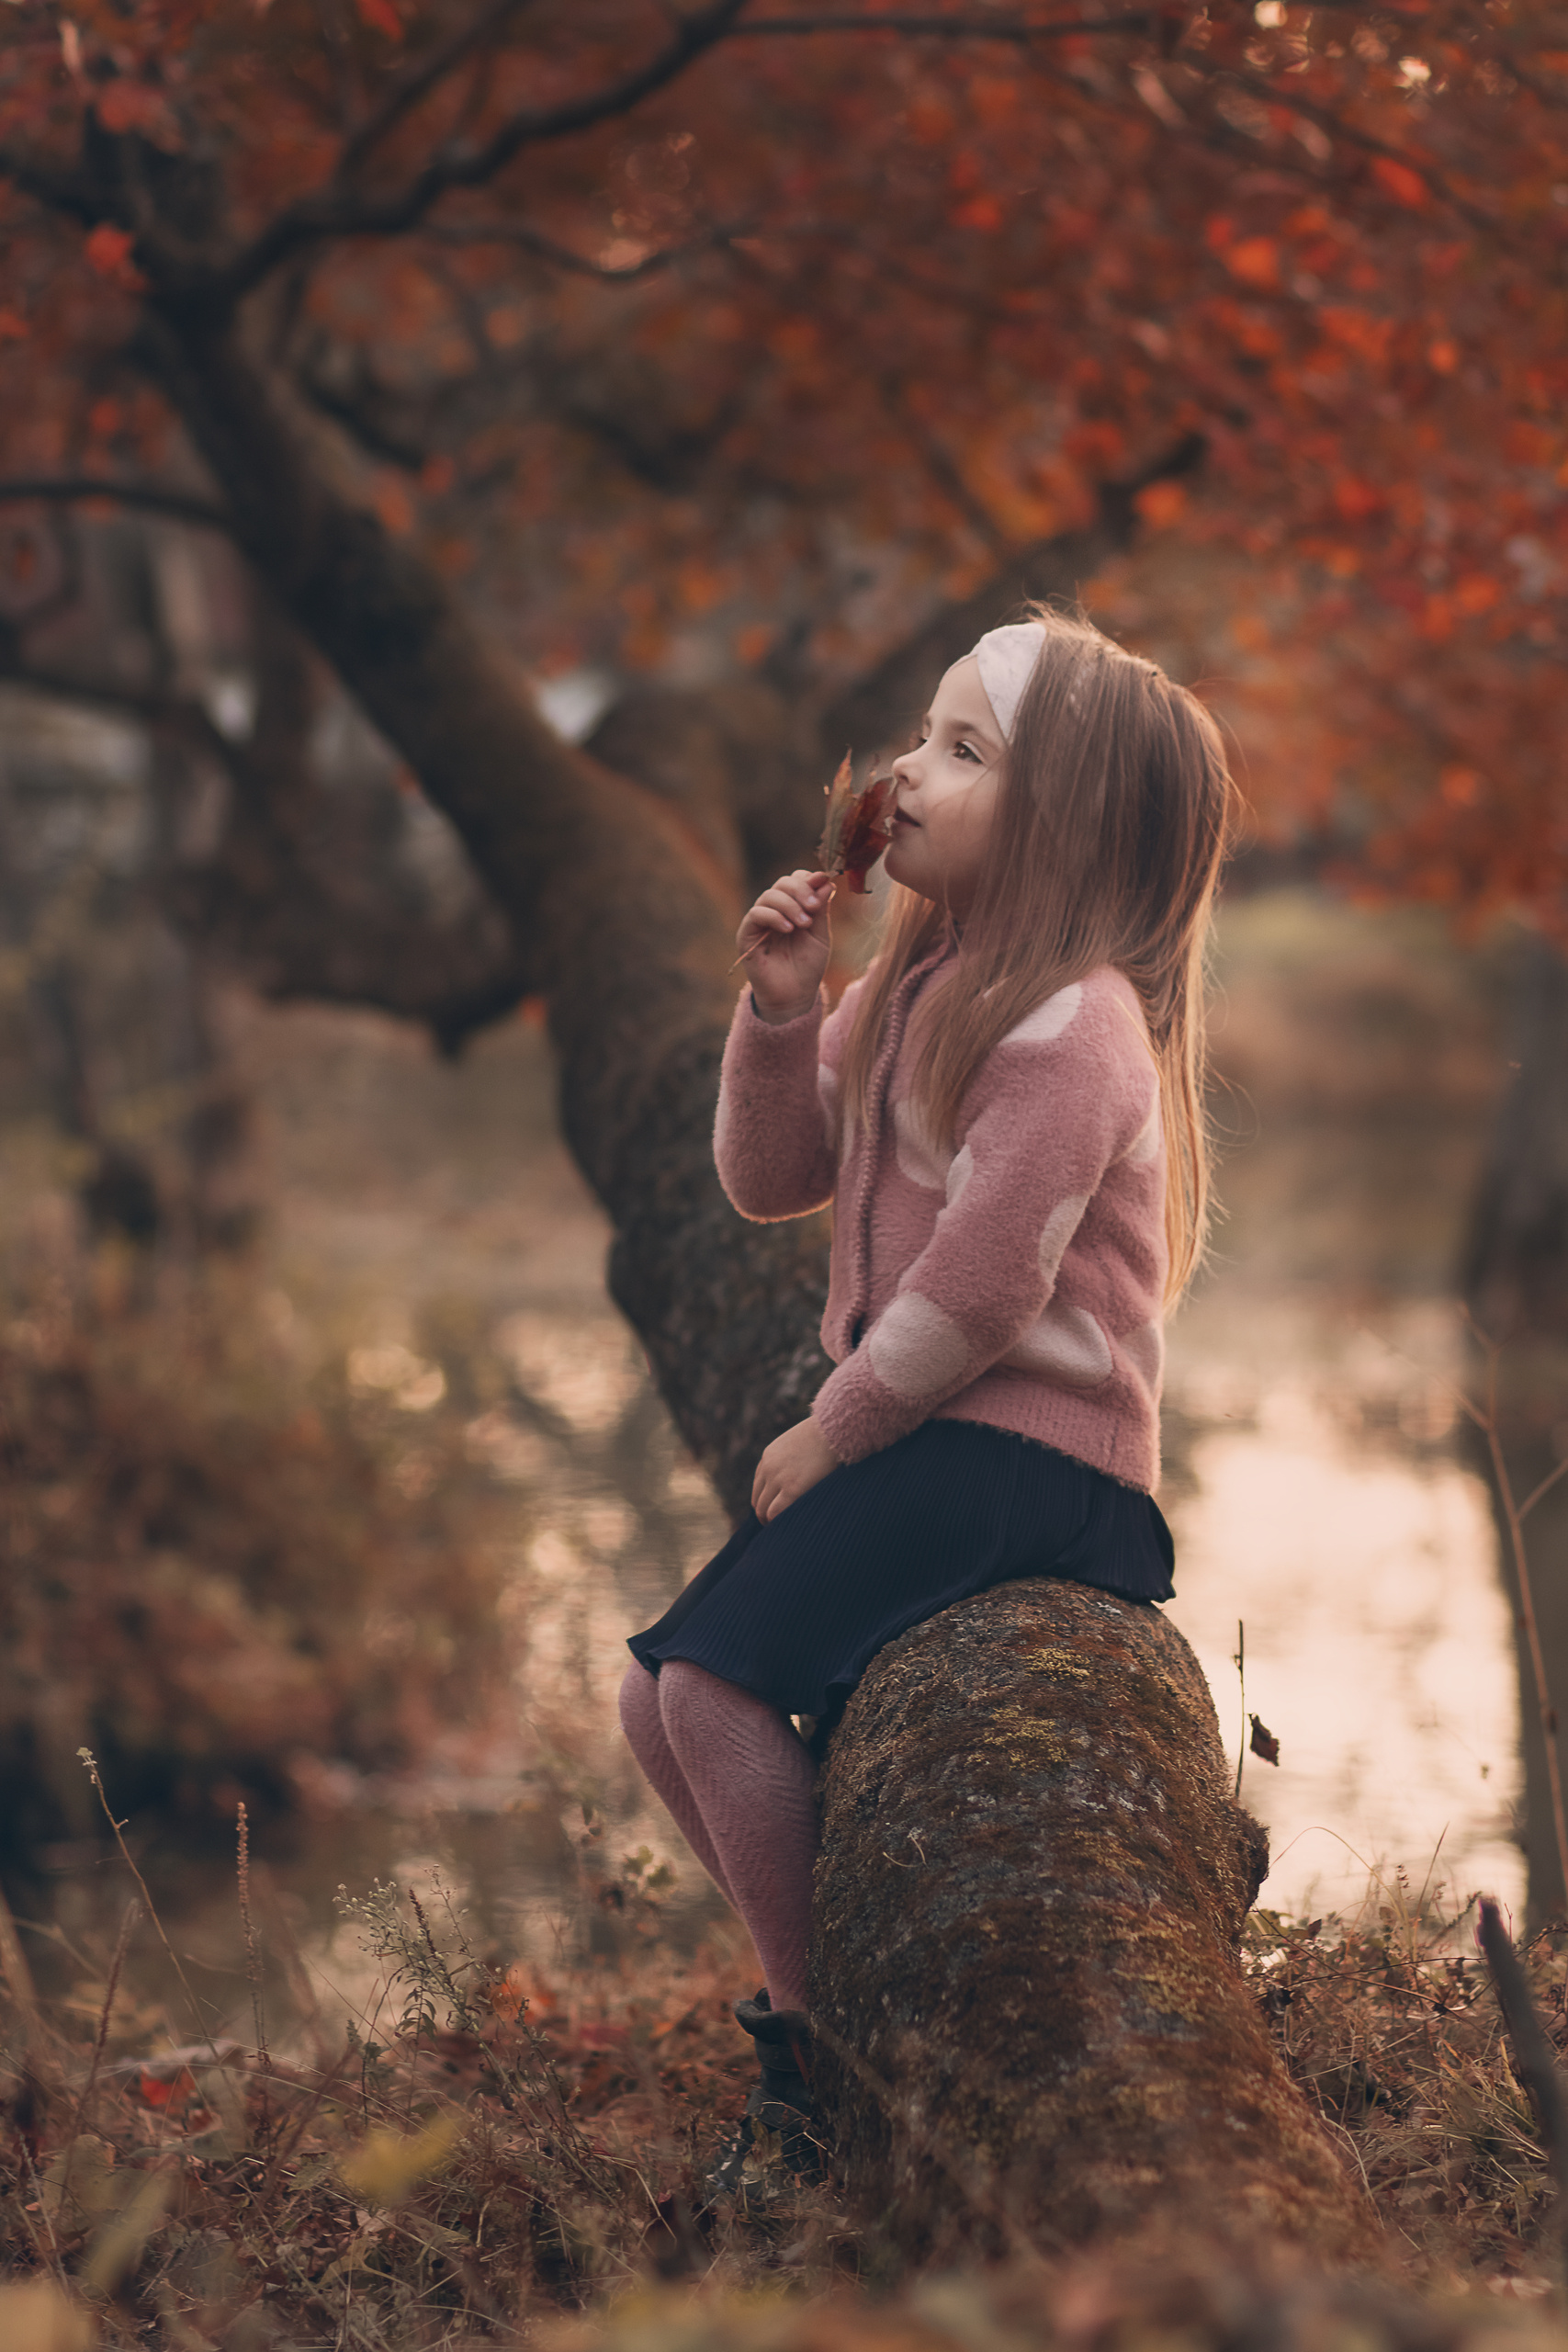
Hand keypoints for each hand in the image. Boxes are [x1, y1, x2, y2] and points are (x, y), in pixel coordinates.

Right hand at [737, 869, 833, 1022]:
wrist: (795, 996)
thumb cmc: (807, 967)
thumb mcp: (820, 934)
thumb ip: (821, 908)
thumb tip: (826, 880)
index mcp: (793, 907)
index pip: (796, 879)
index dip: (809, 879)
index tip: (825, 884)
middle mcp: (775, 910)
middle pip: (783, 882)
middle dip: (801, 890)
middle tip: (814, 907)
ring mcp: (760, 921)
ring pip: (769, 895)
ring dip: (790, 905)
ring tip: (804, 924)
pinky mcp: (746, 935)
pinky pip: (756, 914)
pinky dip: (774, 916)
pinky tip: (788, 929)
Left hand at [752, 1415, 840, 1521]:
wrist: (833, 1430)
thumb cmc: (825, 1436)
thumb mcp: (800, 1443)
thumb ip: (793, 1458)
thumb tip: (802, 1472)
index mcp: (769, 1457)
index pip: (758, 1486)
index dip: (765, 1501)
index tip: (774, 1510)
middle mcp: (768, 1468)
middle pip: (758, 1500)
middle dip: (765, 1514)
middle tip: (776, 1526)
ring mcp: (778, 1479)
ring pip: (763, 1510)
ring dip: (770, 1521)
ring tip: (781, 1531)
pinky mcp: (792, 1489)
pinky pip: (776, 1513)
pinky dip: (778, 1522)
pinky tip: (788, 1526)